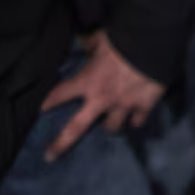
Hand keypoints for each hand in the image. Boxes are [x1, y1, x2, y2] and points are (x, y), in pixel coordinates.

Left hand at [40, 31, 165, 161]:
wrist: (152, 45)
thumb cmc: (122, 40)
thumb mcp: (100, 38)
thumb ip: (90, 44)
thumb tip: (85, 44)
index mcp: (87, 82)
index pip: (60, 94)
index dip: (49, 100)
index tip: (41, 108)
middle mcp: (101, 100)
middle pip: (76, 128)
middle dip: (61, 144)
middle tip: (50, 156)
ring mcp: (123, 106)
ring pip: (112, 128)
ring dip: (110, 126)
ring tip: (111, 124)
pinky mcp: (144, 107)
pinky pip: (138, 121)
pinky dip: (136, 120)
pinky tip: (136, 119)